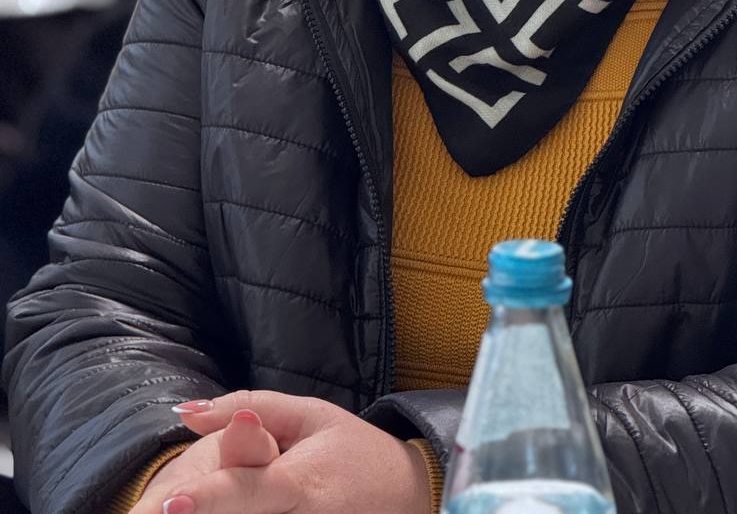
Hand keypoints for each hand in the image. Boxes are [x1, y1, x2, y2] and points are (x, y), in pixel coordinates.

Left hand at [133, 390, 432, 513]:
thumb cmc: (352, 451)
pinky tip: (222, 508)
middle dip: (203, 511)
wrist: (407, 498)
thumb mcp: (310, 414)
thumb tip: (185, 413)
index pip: (248, 490)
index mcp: (301, 484)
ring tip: (192, 503)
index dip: (210, 497)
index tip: (172, 502)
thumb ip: (248, 407)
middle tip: (153, 509)